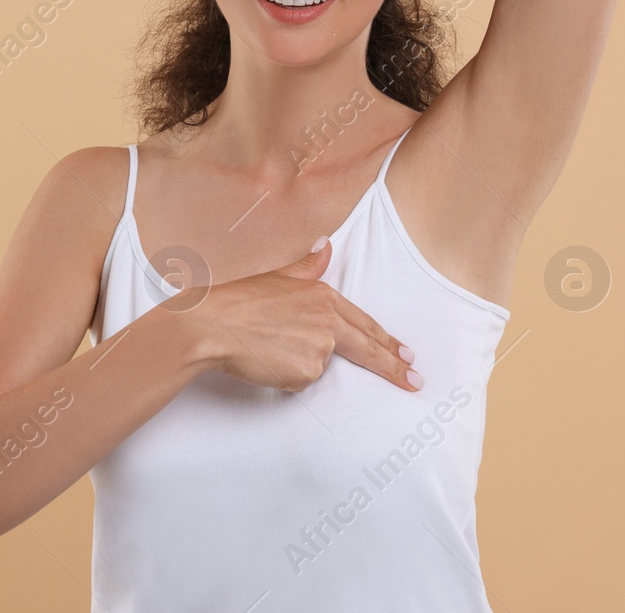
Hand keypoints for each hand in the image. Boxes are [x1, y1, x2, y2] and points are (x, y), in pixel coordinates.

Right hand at [183, 237, 420, 392]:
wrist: (209, 324)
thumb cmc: (236, 300)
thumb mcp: (275, 276)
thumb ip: (306, 266)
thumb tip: (326, 244)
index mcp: (322, 296)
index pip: (365, 323)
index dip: (388, 341)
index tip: (407, 354)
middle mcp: (327, 320)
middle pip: (369, 348)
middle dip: (395, 366)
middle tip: (415, 380)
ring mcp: (320, 347)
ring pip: (321, 364)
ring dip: (301, 363)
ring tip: (268, 348)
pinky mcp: (307, 371)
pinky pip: (303, 380)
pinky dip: (288, 376)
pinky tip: (267, 361)